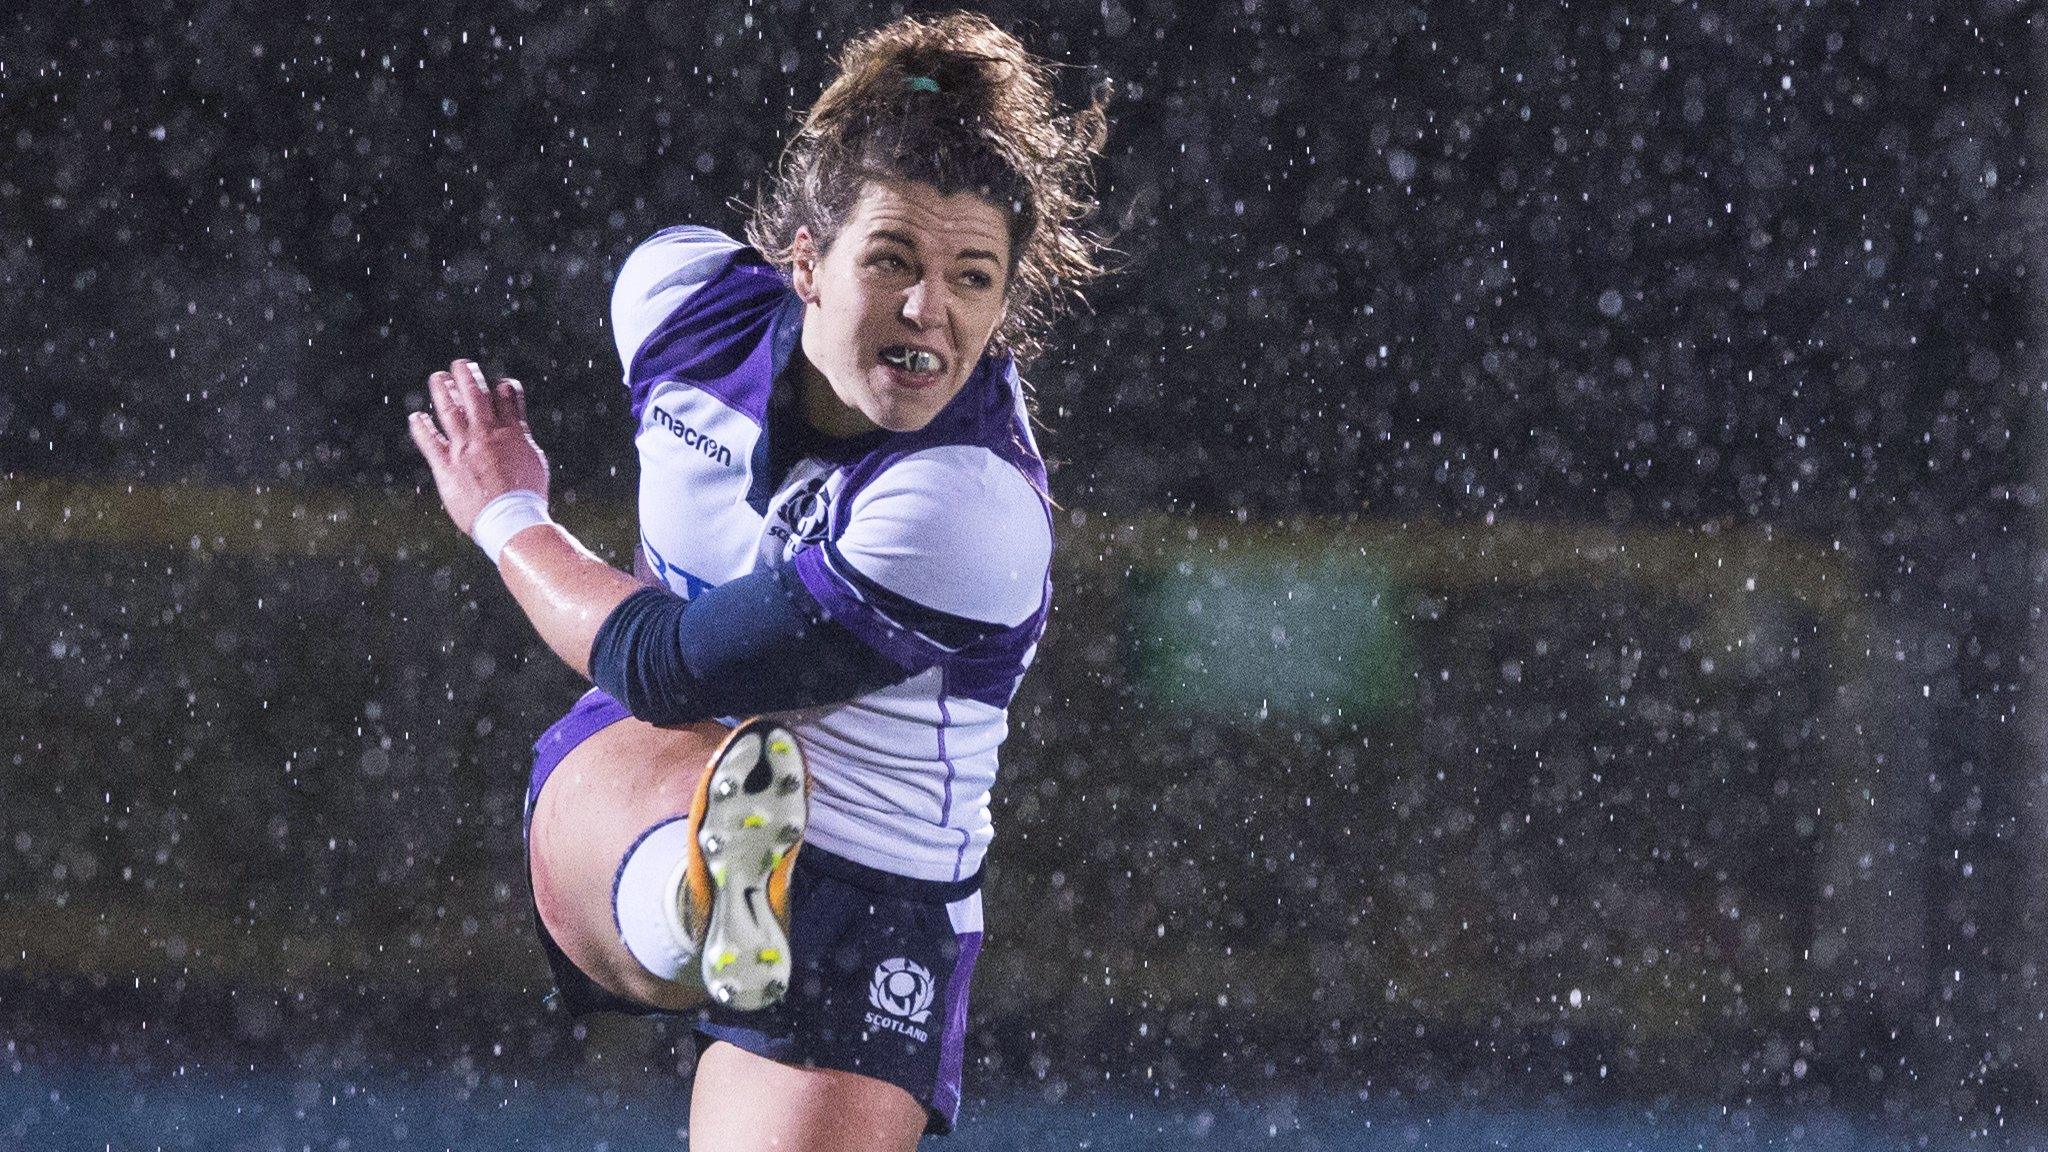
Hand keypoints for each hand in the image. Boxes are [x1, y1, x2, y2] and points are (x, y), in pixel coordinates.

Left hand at [407, 358, 550, 535]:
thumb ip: (522, 439)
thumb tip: (518, 427)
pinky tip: (417, 416)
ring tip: (439, 377)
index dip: (502, 386)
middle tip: (461, 364)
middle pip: (475, 396)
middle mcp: (486, 435)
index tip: (499, 383)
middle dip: (467, 376)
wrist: (510, 519)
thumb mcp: (535, 461)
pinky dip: (421, 427)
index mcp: (512, 433)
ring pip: (450, 410)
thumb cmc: (527, 497)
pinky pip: (429, 441)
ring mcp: (464, 449)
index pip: (507, 397)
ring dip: (443, 390)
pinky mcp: (446, 466)